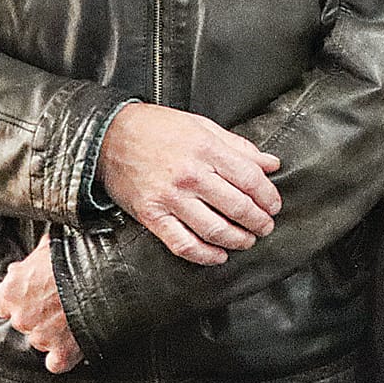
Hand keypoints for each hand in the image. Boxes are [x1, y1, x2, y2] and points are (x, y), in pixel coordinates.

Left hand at [0, 234, 82, 373]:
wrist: (106, 271)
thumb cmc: (77, 256)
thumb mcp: (48, 248)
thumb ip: (30, 262)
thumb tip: (22, 265)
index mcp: (12, 290)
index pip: (4, 305)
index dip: (22, 300)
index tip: (35, 296)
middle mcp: (22, 316)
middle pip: (24, 323)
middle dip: (39, 316)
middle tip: (60, 304)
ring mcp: (41, 336)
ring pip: (41, 341)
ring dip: (54, 334)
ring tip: (74, 317)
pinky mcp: (62, 352)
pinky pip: (56, 364)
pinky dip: (64, 358)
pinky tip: (73, 345)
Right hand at [98, 103, 282, 265]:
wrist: (109, 136)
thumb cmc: (158, 129)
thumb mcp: (203, 127)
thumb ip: (239, 147)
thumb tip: (271, 163)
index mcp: (207, 150)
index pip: (250, 180)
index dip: (268, 197)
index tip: (274, 205)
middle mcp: (191, 175)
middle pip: (237, 207)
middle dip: (258, 221)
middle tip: (266, 226)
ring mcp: (170, 198)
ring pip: (214, 229)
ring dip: (237, 240)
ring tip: (247, 240)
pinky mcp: (152, 215)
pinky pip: (182, 243)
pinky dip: (204, 255)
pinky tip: (218, 255)